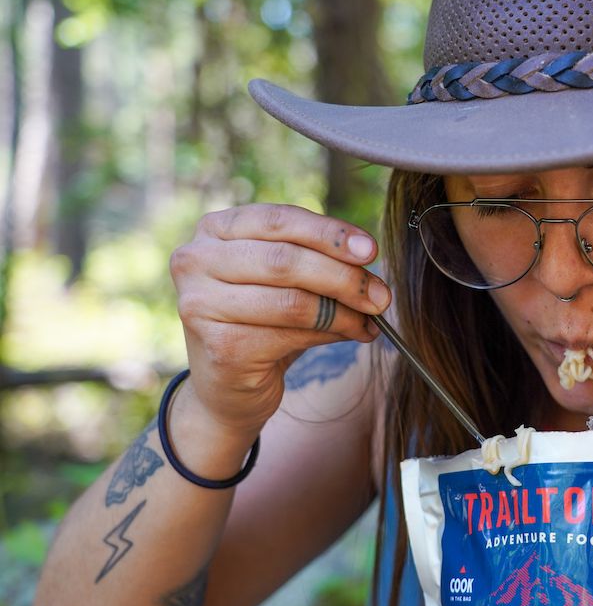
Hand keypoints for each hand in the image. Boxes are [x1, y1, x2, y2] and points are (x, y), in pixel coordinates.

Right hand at [169, 203, 389, 436]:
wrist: (227, 384)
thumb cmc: (261, 319)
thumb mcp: (284, 278)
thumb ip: (316, 258)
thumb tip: (368, 257)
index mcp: (215, 229)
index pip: (279, 220)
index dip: (330, 233)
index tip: (371, 250)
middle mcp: (196, 260)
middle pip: (286, 260)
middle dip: (344, 278)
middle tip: (382, 296)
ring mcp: (200, 305)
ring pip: (292, 301)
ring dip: (344, 312)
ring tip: (371, 320)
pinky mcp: (219, 346)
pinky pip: (291, 335)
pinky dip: (331, 335)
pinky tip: (352, 335)